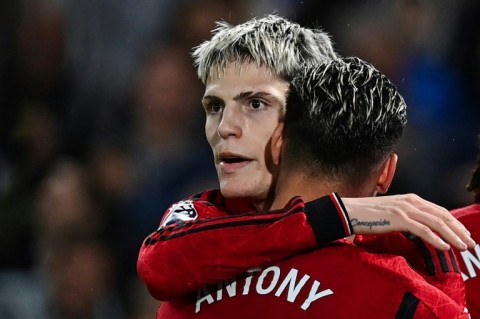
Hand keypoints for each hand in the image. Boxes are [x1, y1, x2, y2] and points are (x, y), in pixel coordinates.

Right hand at [342, 193, 474, 250]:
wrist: (350, 211)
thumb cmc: (368, 214)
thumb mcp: (391, 212)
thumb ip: (406, 216)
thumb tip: (418, 229)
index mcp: (410, 199)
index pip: (439, 210)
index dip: (454, 222)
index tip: (463, 234)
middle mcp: (411, 201)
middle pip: (442, 215)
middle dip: (458, 229)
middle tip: (469, 241)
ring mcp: (405, 209)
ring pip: (436, 222)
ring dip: (452, 235)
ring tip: (462, 246)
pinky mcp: (398, 218)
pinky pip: (422, 230)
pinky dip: (436, 239)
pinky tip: (444, 247)